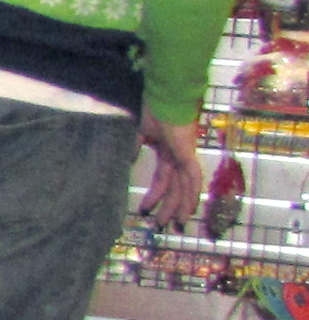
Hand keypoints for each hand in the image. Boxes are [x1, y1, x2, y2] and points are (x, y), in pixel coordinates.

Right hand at [139, 112, 199, 226]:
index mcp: (167, 151)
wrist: (166, 95)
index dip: (155, 195)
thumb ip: (136, 147)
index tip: (145, 209)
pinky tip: (189, 209)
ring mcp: (185, 156)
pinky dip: (191, 194)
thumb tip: (128, 161)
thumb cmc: (153, 108)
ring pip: (185, 187)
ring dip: (180, 206)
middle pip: (175, 187)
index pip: (163, 179)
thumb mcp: (140, 131)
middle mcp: (178, 156)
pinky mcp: (188, 154)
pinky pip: (192, 178)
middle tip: (163, 224)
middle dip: (169, 206)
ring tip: (176, 224)